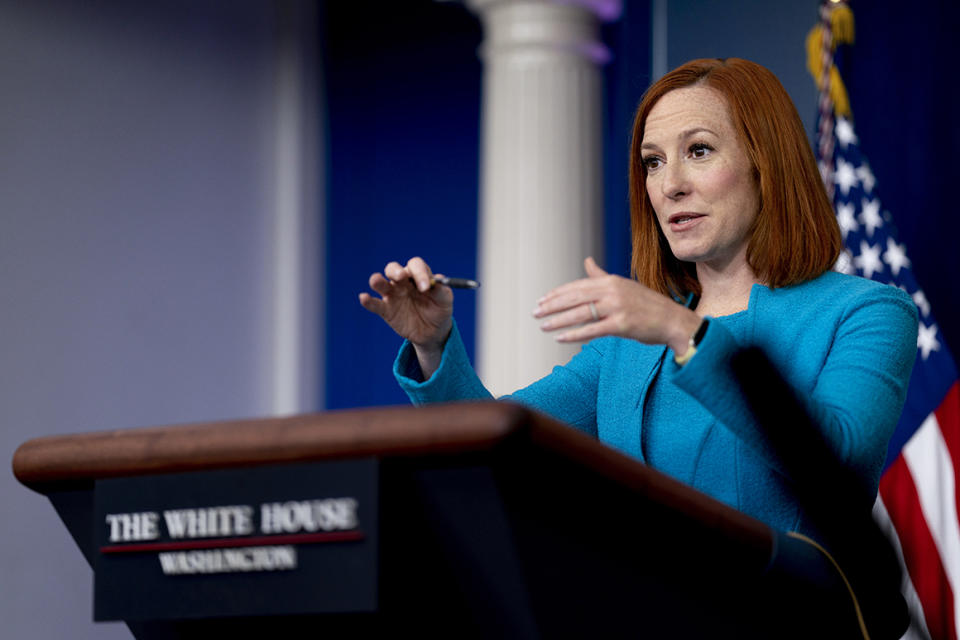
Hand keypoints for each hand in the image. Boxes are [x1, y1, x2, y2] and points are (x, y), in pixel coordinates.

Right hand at [359, 257, 453, 374]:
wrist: (433, 332)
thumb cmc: (439, 310)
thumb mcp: (445, 301)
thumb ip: (442, 290)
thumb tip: (435, 281)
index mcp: (418, 276)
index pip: (415, 265)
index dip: (419, 273)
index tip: (426, 288)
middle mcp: (403, 282)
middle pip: (393, 269)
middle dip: (396, 271)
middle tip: (401, 277)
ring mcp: (392, 295)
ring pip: (380, 282)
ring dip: (377, 280)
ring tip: (377, 281)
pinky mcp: (386, 310)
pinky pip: (374, 303)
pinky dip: (367, 300)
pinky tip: (364, 298)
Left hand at [533, 257, 700, 353]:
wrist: (672, 321)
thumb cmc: (646, 305)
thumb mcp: (623, 286)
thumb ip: (601, 275)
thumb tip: (586, 260)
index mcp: (611, 281)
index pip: (577, 286)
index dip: (557, 294)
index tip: (541, 301)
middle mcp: (612, 291)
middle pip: (575, 298)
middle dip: (552, 306)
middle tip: (535, 313)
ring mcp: (617, 307)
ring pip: (580, 313)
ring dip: (558, 320)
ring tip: (542, 326)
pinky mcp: (622, 325)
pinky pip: (592, 330)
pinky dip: (574, 334)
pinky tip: (560, 338)